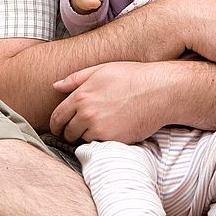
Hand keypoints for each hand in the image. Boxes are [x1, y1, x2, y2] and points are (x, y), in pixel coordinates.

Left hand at [50, 61, 168, 143]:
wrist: (159, 92)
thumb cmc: (133, 77)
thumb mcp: (102, 70)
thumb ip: (76, 78)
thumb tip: (56, 86)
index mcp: (81, 95)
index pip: (57, 117)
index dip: (56, 125)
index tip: (59, 129)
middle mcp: (86, 114)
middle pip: (68, 132)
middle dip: (71, 133)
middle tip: (78, 131)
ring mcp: (99, 129)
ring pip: (83, 140)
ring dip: (87, 137)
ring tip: (100, 129)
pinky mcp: (112, 140)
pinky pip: (99, 146)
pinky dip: (101, 142)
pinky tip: (111, 133)